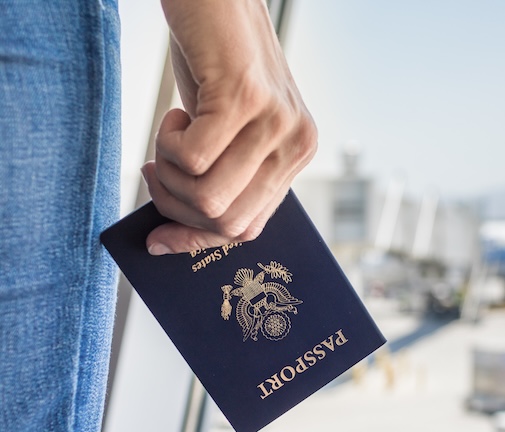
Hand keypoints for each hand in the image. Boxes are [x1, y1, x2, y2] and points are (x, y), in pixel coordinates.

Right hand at [143, 0, 316, 254]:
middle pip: (226, 223)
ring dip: (169, 175)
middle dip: (176, 207)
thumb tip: (172, 237)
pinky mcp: (244, 99)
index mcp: (295, 157)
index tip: (158, 238)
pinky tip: (177, 111)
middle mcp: (295, 145)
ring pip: (208, 199)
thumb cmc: (215, 66)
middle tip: (156, 168)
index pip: (248, 228)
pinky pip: (190, 160)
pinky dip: (166, 141)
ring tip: (169, 135)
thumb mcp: (225, 131)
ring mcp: (275, 123)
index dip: (198, 240)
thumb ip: (219, 177)